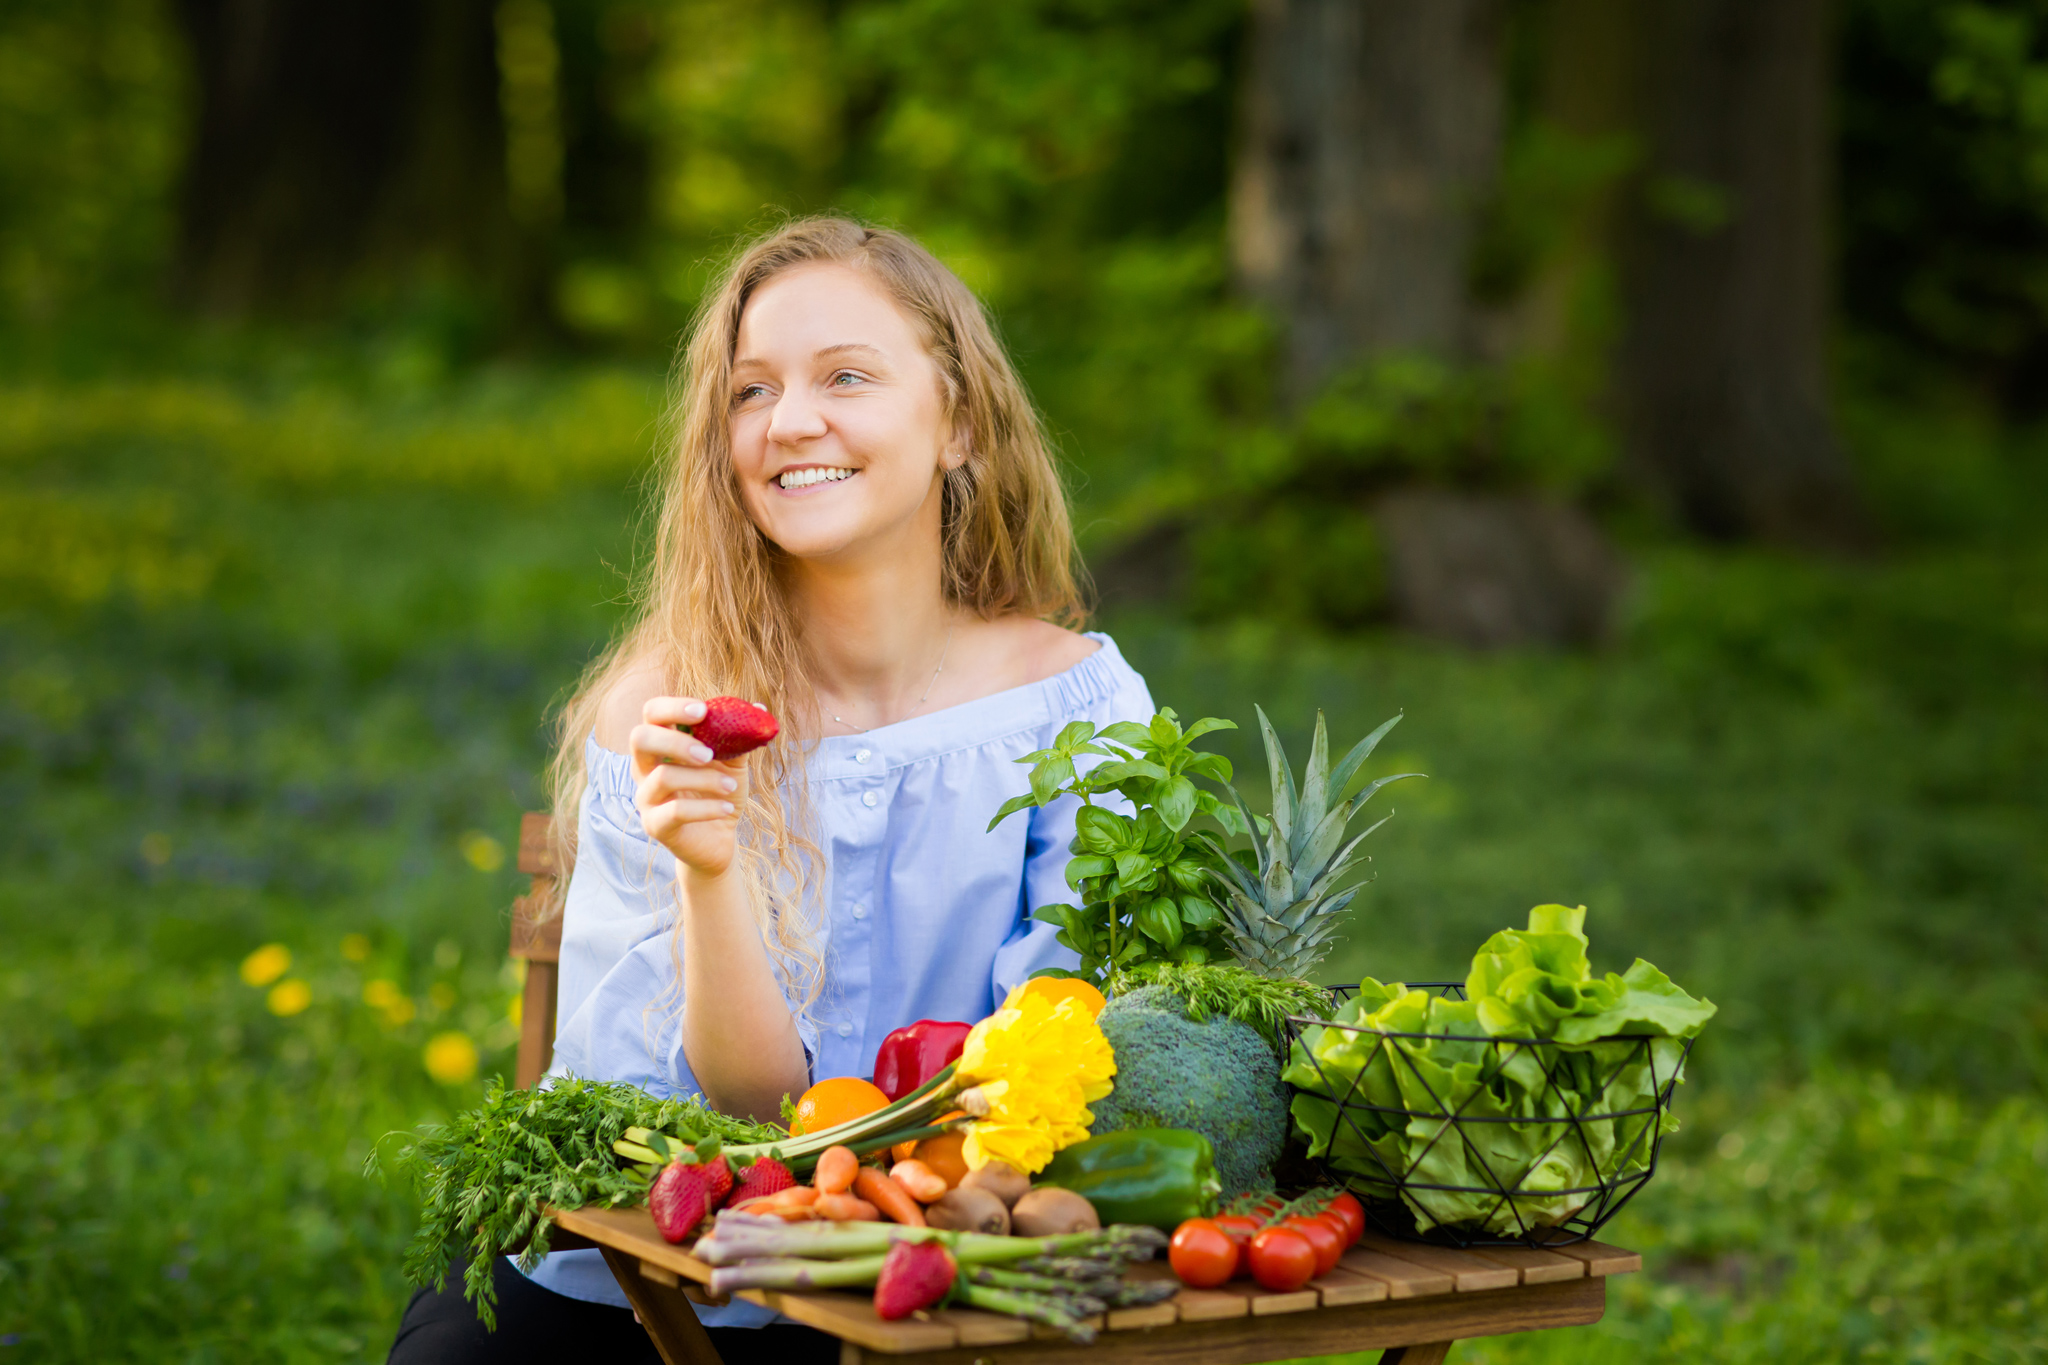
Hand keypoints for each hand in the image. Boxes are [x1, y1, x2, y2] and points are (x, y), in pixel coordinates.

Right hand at [631, 697, 747, 877]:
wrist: (720, 838)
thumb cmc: (721, 792)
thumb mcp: (734, 762)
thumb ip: (740, 735)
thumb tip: (760, 707)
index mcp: (661, 744)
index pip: (652, 713)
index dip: (672, 707)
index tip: (701, 710)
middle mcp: (645, 768)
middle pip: (640, 738)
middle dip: (675, 741)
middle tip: (708, 753)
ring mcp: (646, 798)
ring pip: (662, 777)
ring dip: (704, 778)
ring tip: (730, 785)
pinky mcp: (655, 825)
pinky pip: (675, 811)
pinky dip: (707, 807)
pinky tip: (727, 808)